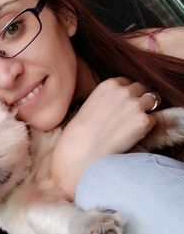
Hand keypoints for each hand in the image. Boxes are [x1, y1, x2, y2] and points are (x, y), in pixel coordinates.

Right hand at [50, 77, 157, 198]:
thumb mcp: (91, 104)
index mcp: (109, 84)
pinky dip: (146, 128)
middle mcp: (124, 91)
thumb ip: (108, 98)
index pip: (127, 82)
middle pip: (142, 89)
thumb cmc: (80, 132)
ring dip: (145, 111)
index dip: (127, 94)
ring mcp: (135, 105)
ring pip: (152, 101)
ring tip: (132, 125)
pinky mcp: (143, 121)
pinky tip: (131, 136)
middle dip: (138, 100)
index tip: (122, 105)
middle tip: (130, 116)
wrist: (81, 150)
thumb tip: (121, 102)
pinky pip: (153, 120)